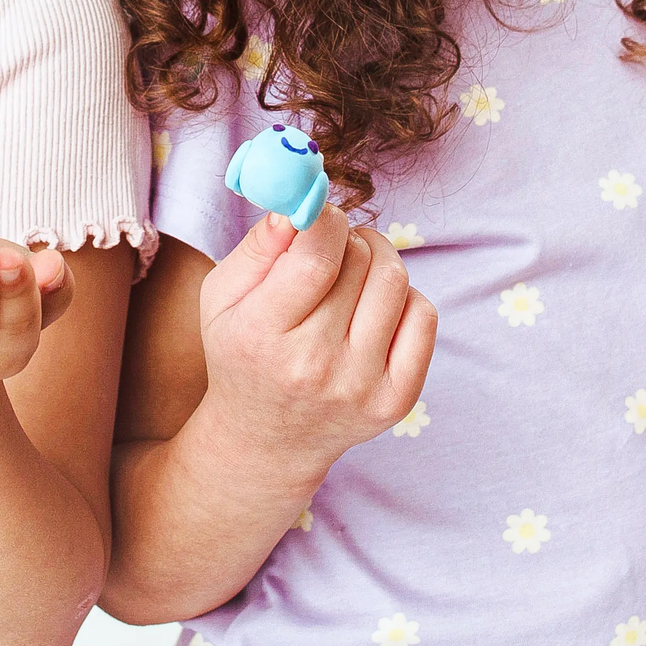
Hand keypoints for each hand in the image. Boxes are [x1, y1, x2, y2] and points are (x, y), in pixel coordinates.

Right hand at [197, 212, 436, 471]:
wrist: (267, 439)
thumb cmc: (242, 353)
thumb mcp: (222, 298)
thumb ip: (258, 246)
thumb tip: (298, 206)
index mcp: (262, 335)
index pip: (317, 257)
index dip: (326, 219)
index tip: (320, 213)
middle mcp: (315, 366)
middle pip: (359, 261)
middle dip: (347, 237)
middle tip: (330, 245)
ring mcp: (361, 387)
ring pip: (394, 281)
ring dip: (377, 257)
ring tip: (353, 267)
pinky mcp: (397, 400)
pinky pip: (423, 316)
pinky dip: (404, 296)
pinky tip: (374, 306)